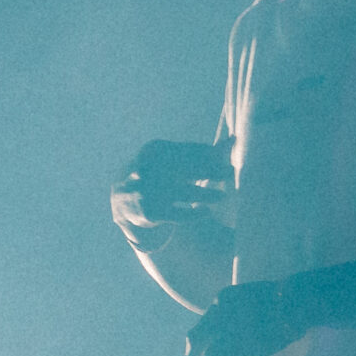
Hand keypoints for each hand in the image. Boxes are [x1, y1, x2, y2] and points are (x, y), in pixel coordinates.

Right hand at [111, 139, 232, 242]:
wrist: (122, 198)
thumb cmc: (155, 173)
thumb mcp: (170, 157)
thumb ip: (200, 152)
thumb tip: (233, 142)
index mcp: (155, 149)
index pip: (188, 150)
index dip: (210, 154)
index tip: (227, 159)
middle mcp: (149, 167)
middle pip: (187, 168)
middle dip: (211, 170)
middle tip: (229, 172)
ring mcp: (148, 190)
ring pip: (185, 192)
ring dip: (206, 194)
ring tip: (221, 196)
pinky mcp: (151, 211)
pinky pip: (179, 213)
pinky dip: (195, 213)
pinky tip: (206, 211)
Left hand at [182, 280, 307, 355]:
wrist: (293, 303)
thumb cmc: (287, 302)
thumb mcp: (259, 302)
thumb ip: (244, 316)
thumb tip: (243, 339)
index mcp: (223, 298)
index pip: (208, 321)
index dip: (209, 338)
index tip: (203, 349)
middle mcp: (216, 312)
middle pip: (196, 338)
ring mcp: (220, 330)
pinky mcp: (229, 347)